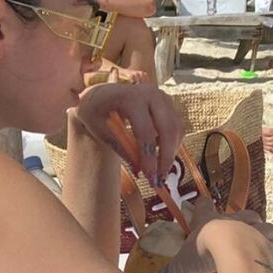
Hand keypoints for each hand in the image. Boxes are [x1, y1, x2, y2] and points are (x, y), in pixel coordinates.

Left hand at [72, 70, 181, 186]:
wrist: (101, 94)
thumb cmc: (96, 111)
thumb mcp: (98, 129)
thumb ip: (119, 147)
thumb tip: (139, 169)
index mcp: (131, 97)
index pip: (145, 131)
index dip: (149, 157)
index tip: (150, 176)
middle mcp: (151, 94)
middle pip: (168, 129)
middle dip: (166, 157)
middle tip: (159, 179)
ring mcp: (162, 97)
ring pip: (176, 129)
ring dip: (170, 153)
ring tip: (158, 172)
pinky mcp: (168, 103)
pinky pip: (176, 128)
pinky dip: (171, 144)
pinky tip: (157, 156)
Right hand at [146, 199, 272, 272]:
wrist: (233, 248)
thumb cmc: (204, 252)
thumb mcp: (180, 265)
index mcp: (209, 220)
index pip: (203, 205)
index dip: (201, 205)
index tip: (201, 203)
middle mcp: (234, 220)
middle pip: (244, 213)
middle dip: (246, 220)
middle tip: (244, 231)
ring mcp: (256, 229)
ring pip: (268, 227)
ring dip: (269, 235)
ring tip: (268, 246)